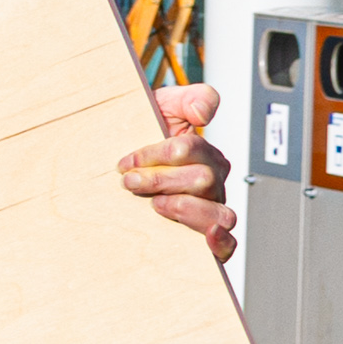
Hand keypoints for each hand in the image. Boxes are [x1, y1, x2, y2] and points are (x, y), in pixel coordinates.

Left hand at [119, 81, 234, 260]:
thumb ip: (190, 98)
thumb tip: (204, 113)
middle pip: (203, 180)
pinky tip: (207, 237)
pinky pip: (227, 245)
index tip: (126, 161)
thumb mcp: (161, 107)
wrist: (115, 164)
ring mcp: (209, 209)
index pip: (192, 150)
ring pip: (218, 212)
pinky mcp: (203, 237)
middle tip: (130, 183)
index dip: (157, 154)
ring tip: (153, 204)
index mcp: (203, 154)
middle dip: (161, 180)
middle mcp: (210, 183)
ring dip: (184, 208)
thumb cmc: (139, 140)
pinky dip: (220, 242)